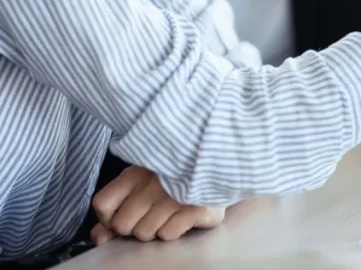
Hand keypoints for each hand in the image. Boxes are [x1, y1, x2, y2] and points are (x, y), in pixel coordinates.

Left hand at [91, 166, 224, 243]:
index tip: (124, 213)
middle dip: (135, 226)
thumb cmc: (174, 178)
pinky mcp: (196, 208)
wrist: (219, 166)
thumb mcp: (141, 186)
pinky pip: (167, 235)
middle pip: (122, 225)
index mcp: (136, 172)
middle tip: (152, 213)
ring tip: (170, 212)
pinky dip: (174, 230)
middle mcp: (152, 183)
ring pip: (144, 234)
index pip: (102, 203)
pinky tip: (183, 215)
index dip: (108, 217)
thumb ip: (116, 210)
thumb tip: (99, 237)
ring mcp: (175, 196)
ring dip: (155, 228)